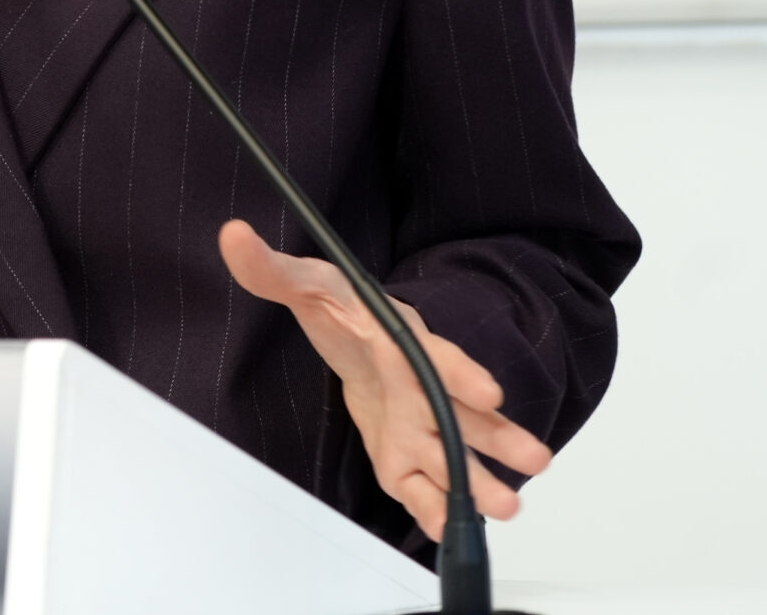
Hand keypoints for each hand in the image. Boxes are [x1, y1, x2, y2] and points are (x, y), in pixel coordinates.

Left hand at [218, 220, 550, 540]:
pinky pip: (421, 487)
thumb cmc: (344, 311)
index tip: (491, 393)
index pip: (441, 359)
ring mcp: (418, 426)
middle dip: (496, 438)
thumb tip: (233, 236)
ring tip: (508, 506)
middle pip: (463, 415)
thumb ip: (272, 269)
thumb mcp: (307, 284)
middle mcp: (422, 388)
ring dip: (480, 481)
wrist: (355, 337)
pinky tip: (448, 531)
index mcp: (407, 344)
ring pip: (453, 456)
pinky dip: (433, 510)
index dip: (465, 375)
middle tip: (533, 458)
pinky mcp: (402, 456)